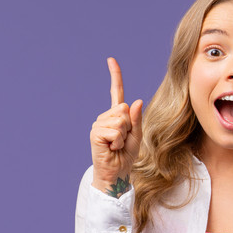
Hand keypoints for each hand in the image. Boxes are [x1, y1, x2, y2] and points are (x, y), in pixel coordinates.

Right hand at [89, 57, 142, 193]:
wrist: (116, 172)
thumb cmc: (126, 155)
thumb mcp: (137, 135)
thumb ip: (137, 119)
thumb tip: (136, 101)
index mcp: (117, 115)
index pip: (116, 92)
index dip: (115, 76)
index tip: (111, 59)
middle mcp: (106, 117)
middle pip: (124, 109)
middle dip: (130, 127)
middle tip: (123, 140)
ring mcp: (99, 124)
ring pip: (121, 120)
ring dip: (123, 136)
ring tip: (117, 145)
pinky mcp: (95, 133)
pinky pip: (115, 130)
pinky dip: (118, 141)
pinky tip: (112, 147)